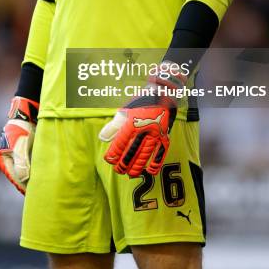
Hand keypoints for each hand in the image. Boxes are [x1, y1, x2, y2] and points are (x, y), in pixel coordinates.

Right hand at [0, 96, 38, 194]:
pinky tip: (44, 174)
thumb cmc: (21, 128)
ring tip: (44, 185)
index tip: (34, 193)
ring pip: (25, 171)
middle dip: (29, 183)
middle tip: (41, 191)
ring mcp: (16, 156)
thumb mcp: (20, 146)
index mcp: (2, 160)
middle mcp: (7, 160)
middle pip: (19, 176)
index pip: (15, 177)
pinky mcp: (24, 152)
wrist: (27, 113)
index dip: (25, 186)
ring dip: (33, 177)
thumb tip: (24, 180)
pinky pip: (30, 165)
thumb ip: (21, 163)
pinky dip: (36, 169)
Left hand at [99, 62, 184, 176]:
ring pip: (145, 154)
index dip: (113, 153)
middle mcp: (144, 129)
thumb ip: (113, 126)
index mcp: (132, 122)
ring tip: (130, 174)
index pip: (120, 142)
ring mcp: (156, 133)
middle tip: (118, 170)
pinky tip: (150, 171)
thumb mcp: (124, 111)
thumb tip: (102, 138)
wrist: (162, 94)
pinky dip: (156, 163)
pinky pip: (161, 153)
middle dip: (124, 163)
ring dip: (137, 166)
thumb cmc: (140, 104)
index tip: (109, 160)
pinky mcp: (165, 136)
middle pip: (132, 151)